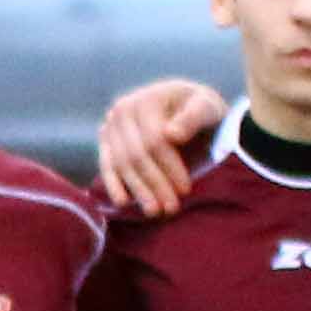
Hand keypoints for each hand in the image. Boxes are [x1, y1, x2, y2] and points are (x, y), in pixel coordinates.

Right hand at [96, 80, 227, 216]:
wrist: (184, 103)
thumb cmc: (200, 108)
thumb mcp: (206, 106)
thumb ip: (192, 118)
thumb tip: (172, 134)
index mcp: (145, 100)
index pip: (154, 141)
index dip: (169, 167)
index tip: (185, 190)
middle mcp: (121, 110)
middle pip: (136, 155)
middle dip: (154, 184)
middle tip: (171, 208)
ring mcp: (110, 125)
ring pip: (121, 164)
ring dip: (137, 190)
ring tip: (154, 211)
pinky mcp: (105, 140)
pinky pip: (106, 165)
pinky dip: (113, 185)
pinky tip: (123, 202)